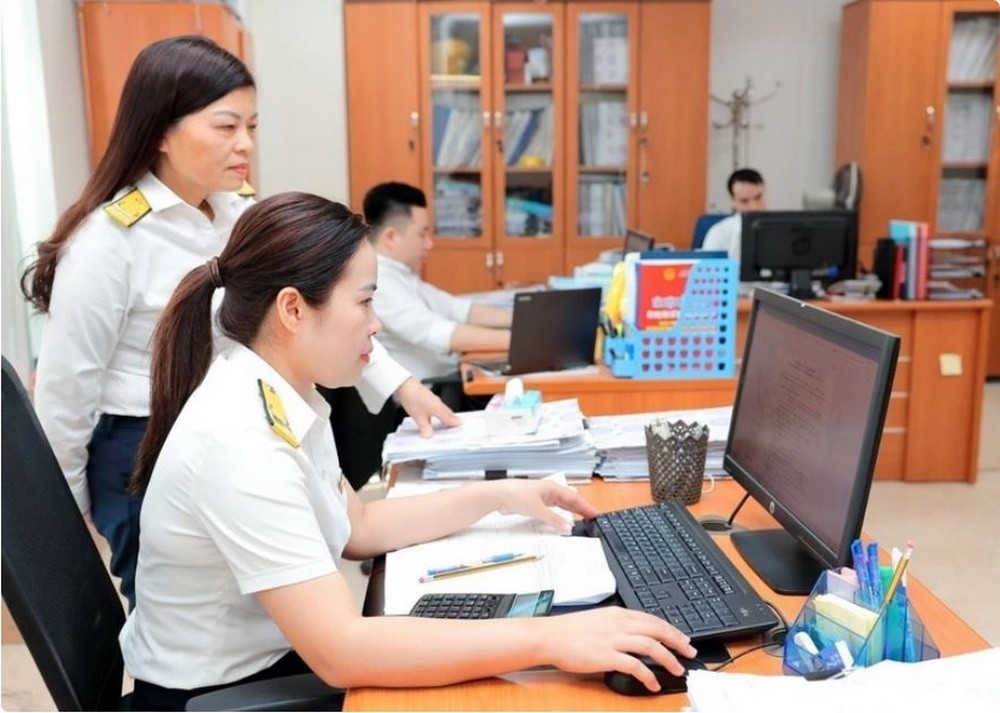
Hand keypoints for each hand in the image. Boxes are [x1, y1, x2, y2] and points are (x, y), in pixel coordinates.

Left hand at [395, 378, 459, 437]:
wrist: (404, 385)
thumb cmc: (412, 398)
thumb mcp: (419, 417)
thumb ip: (425, 428)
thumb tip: (429, 435)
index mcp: (439, 409)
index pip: (452, 419)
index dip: (456, 425)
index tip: (460, 429)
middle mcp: (439, 404)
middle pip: (449, 414)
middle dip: (452, 421)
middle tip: (456, 428)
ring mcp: (434, 400)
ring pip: (443, 411)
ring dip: (445, 417)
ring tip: (446, 424)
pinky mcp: (429, 398)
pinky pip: (437, 408)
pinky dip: (439, 414)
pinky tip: (433, 417)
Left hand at [492, 480, 598, 533]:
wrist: (498, 496)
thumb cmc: (517, 495)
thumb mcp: (538, 509)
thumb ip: (554, 520)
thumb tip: (568, 528)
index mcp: (552, 488)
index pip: (574, 498)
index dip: (586, 507)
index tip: (596, 514)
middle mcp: (549, 491)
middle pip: (569, 501)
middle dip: (580, 510)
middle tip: (592, 520)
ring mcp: (541, 498)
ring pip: (560, 506)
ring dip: (569, 513)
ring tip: (580, 522)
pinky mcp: (534, 505)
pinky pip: (551, 511)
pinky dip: (558, 517)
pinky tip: (560, 523)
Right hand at [537, 607, 697, 691]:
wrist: (550, 636)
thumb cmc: (570, 630)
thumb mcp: (599, 620)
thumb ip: (617, 625)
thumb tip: (635, 634)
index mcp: (618, 614)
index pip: (652, 619)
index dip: (671, 630)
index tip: (683, 639)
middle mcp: (619, 624)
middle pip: (657, 630)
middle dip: (678, 642)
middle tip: (690, 653)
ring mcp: (613, 639)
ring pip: (651, 646)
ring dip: (668, 659)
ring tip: (677, 669)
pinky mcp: (606, 656)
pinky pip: (635, 666)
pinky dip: (648, 675)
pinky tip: (652, 683)